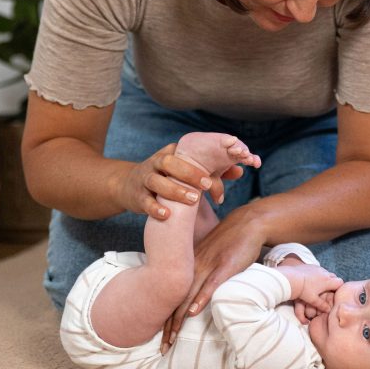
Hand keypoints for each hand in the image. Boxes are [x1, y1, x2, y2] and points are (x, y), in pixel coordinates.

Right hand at [115, 143, 242, 220]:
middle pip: (169, 162)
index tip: (216, 173)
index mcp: (170, 154)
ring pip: (157, 181)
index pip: (185, 153)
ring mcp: (145, 179)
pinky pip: (145, 201)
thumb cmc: (166, 177)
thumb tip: (240, 170)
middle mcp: (156, 163)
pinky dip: (155, 208)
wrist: (129, 186)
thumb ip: (212, 171)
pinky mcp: (138, 196)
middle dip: (188, 173)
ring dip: (174, 190)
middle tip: (205, 185)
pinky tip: (167, 215)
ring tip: (192, 200)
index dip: (200, 161)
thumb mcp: (185, 171)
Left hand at [161, 203, 264, 350]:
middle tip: (162, 347)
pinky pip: (210, 285)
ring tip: (172, 338)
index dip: (165, 318)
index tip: (161, 338)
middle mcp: (194, 267)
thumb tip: (196, 293)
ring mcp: (208, 266)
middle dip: (168, 326)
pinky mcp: (225, 266)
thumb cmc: (230, 241)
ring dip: (179, 319)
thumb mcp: (209, 256)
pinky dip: (201, 299)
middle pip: (176, 301)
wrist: (247, 223)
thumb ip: (200, 272)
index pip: (172, 296)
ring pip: (189, 296)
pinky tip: (192, 312)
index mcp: (189, 265)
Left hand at [276, 263, 342, 323]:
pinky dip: (319, 274)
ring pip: (327, 273)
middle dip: (333, 283)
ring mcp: (318, 268)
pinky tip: (312, 280)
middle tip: (329, 290)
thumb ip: (322, 305)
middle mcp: (324, 273)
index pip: (340, 283)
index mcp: (327, 281)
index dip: (339, 288)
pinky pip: (319, 269)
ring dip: (326, 278)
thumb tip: (328, 310)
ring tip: (320, 286)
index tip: (335, 293)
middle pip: (334, 277)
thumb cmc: (303, 290)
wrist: (291, 278)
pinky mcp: (311, 265)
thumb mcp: (313, 300)